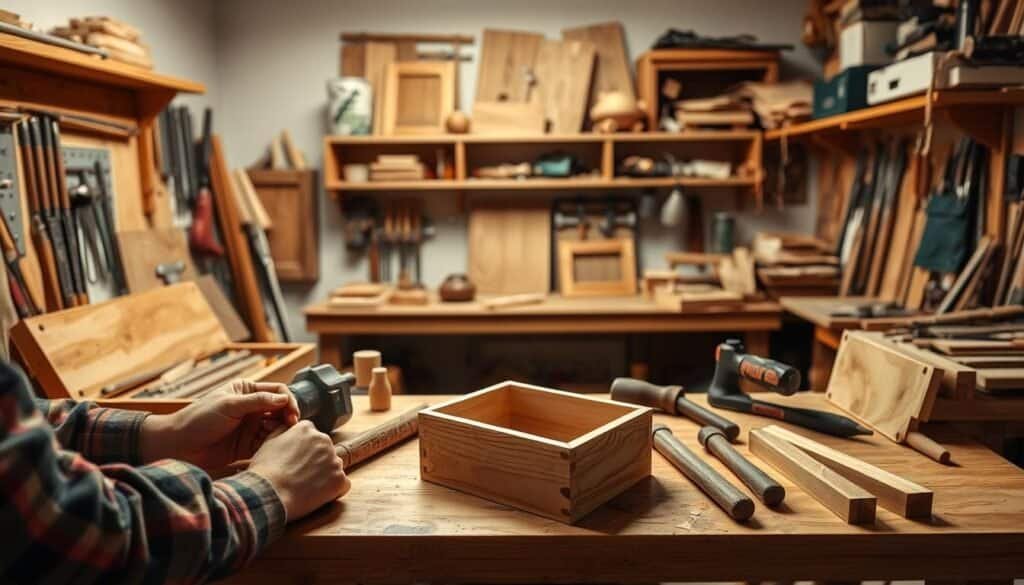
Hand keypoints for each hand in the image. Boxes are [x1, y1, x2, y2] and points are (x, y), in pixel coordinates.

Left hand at [140, 380, 300, 469]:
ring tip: (277, 439)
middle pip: (280, 411)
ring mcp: (250, 427)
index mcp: (246, 391)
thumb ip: (258, 401)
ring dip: (280, 433)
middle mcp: (251, 408)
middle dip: (287, 418)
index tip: (291, 414)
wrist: (179, 446)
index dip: (288, 401)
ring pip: (275, 428)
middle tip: (291, 428)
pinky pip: (266, 445)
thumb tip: (284, 399)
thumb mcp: (230, 405)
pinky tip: (271, 449)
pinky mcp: (247, 446)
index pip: (277, 392)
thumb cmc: (199, 419)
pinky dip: (272, 446)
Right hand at [248, 421, 349, 519]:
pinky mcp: (340, 480)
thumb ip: (284, 430)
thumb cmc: (265, 470)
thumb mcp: (268, 441)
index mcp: (307, 429)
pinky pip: (342, 484)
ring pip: (333, 466)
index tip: (296, 460)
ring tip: (306, 487)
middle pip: (324, 450)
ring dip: (325, 475)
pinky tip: (317, 495)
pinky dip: (333, 490)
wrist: (269, 494)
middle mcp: (324, 440)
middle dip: (316, 461)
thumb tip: (290, 427)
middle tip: (300, 475)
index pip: (311, 435)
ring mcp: (334, 460)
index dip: (303, 450)